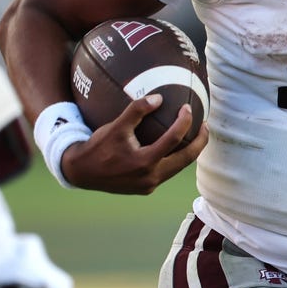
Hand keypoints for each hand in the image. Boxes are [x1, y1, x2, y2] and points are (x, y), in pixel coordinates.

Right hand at [61, 95, 207, 194]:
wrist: (81, 172)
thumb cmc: (98, 147)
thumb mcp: (116, 126)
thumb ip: (137, 110)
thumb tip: (159, 98)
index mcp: (145, 162)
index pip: (174, 139)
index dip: (184, 121)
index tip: (187, 108)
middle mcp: (150, 177)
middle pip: (186, 159)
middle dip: (200, 142)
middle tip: (205, 125)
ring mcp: (149, 185)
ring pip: (177, 168)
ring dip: (189, 152)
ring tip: (195, 135)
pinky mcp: (145, 189)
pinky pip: (166, 172)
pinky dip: (175, 159)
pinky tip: (175, 147)